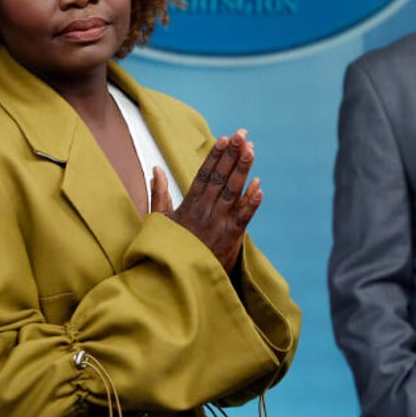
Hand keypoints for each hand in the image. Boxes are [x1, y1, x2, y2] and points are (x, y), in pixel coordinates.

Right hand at [149, 129, 261, 273]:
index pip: (204, 175)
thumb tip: (155, 168)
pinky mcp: (230, 239)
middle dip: (232, 155)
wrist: (176, 281)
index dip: (215, 156)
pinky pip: (243, 218)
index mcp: (188, 206)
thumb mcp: (159, 221)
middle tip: (243, 135)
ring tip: (251, 149)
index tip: (225, 139)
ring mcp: (218, 225)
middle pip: (220, 178)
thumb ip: (159, 193)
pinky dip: (251, 202)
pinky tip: (259, 186)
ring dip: (242, 170)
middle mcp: (204, 212)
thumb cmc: (169, 249)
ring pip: (232, 192)